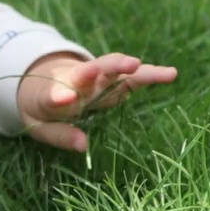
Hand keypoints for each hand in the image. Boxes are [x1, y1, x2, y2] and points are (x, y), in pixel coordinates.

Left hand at [17, 52, 177, 151]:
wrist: (38, 83)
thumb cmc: (41, 110)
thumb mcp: (40, 126)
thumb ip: (60, 135)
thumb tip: (84, 146)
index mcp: (51, 94)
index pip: (54, 95)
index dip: (60, 96)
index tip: (65, 98)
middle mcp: (74, 82)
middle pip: (90, 71)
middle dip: (107, 67)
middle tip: (127, 64)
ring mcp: (93, 77)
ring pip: (111, 68)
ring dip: (126, 66)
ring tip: (143, 66)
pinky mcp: (109, 78)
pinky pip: (129, 76)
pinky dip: (148, 74)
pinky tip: (171, 74)